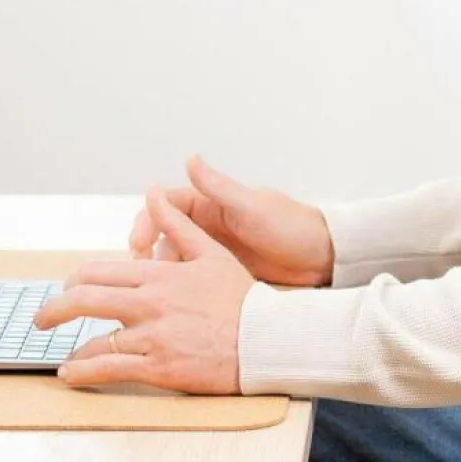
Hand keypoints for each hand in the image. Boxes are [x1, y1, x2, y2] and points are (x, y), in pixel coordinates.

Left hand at [36, 187, 254, 393]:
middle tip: (41, 320)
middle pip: (84, 301)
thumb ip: (177, 225)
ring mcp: (153, 337)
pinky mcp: (160, 367)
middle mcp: (149, 303)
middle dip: (53, 310)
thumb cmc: (242, 299)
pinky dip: (83, 372)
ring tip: (64, 355)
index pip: (98, 272)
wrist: (266, 340)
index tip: (66, 290)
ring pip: (95, 340)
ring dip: (73, 348)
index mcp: (158, 274)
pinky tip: (71, 375)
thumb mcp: (211, 253)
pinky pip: (110, 369)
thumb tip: (153, 193)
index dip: (73, 282)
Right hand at [129, 153, 332, 287]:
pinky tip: (173, 303)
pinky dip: (176, 288)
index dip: (146, 222)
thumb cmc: (291, 226)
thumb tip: (191, 158)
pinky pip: (189, 280)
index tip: (139, 243)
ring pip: (171, 260)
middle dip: (145, 252)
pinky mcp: (219, 275)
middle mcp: (205, 225)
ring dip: (158, 272)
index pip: (164, 207)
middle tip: (140, 274)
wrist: (321, 258)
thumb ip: (219, 186)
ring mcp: (211, 251)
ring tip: (154, 292)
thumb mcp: (252, 206)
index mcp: (209, 204)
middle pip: (160, 235)